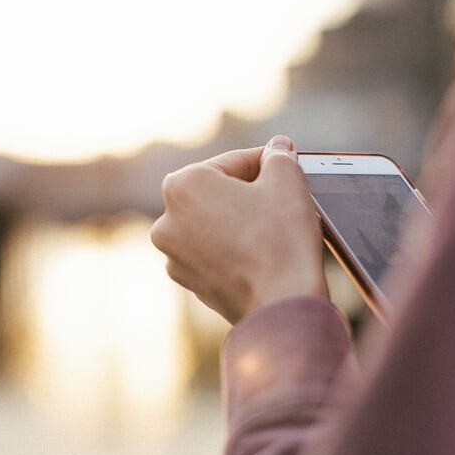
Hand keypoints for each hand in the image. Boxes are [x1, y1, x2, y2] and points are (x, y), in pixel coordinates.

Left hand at [150, 135, 328, 323]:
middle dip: (251, 192)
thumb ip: (279, 156)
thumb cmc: (282, 241)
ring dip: (242, 220)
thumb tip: (278, 148)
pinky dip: (236, 249)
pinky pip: (215, 253)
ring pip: (216, 223)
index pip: (234, 162)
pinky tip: (263, 253)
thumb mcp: (288, 180)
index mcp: (183, 186)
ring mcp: (175, 256)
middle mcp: (167, 221)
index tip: (287, 167)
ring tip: (275, 228)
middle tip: (284, 198)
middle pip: (219, 192)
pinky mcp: (191, 283)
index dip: (268, 163)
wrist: (282, 306)